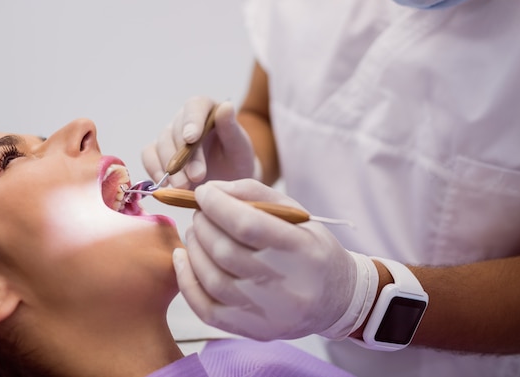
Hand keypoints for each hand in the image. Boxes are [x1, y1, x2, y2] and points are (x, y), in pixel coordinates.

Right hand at [142, 97, 256, 189]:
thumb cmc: (236, 160)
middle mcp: (185, 120)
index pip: (195, 106)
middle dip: (184, 155)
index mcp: (206, 110)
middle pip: (176, 129)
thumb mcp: (240, 147)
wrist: (228, 182)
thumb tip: (226, 106)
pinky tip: (165, 184)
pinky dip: (154, 170)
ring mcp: (170, 136)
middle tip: (197, 176)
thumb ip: (231, 128)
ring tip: (183, 186)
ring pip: (161, 143)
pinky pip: (149, 156)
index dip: (191, 121)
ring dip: (170, 166)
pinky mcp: (158, 153)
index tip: (191, 139)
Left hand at [172, 179, 377, 339]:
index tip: (204, 193)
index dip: (217, 205)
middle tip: (200, 213)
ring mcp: (268, 313)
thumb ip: (255, 194)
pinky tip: (183, 259)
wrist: (336, 299)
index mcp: (301, 249)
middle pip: (225, 251)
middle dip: (203, 224)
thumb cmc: (312, 248)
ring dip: (193, 249)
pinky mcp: (253, 330)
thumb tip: (212, 189)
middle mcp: (285, 285)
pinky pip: (206, 308)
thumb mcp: (296, 213)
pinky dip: (186, 281)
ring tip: (195, 233)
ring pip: (211, 279)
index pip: (247, 225)